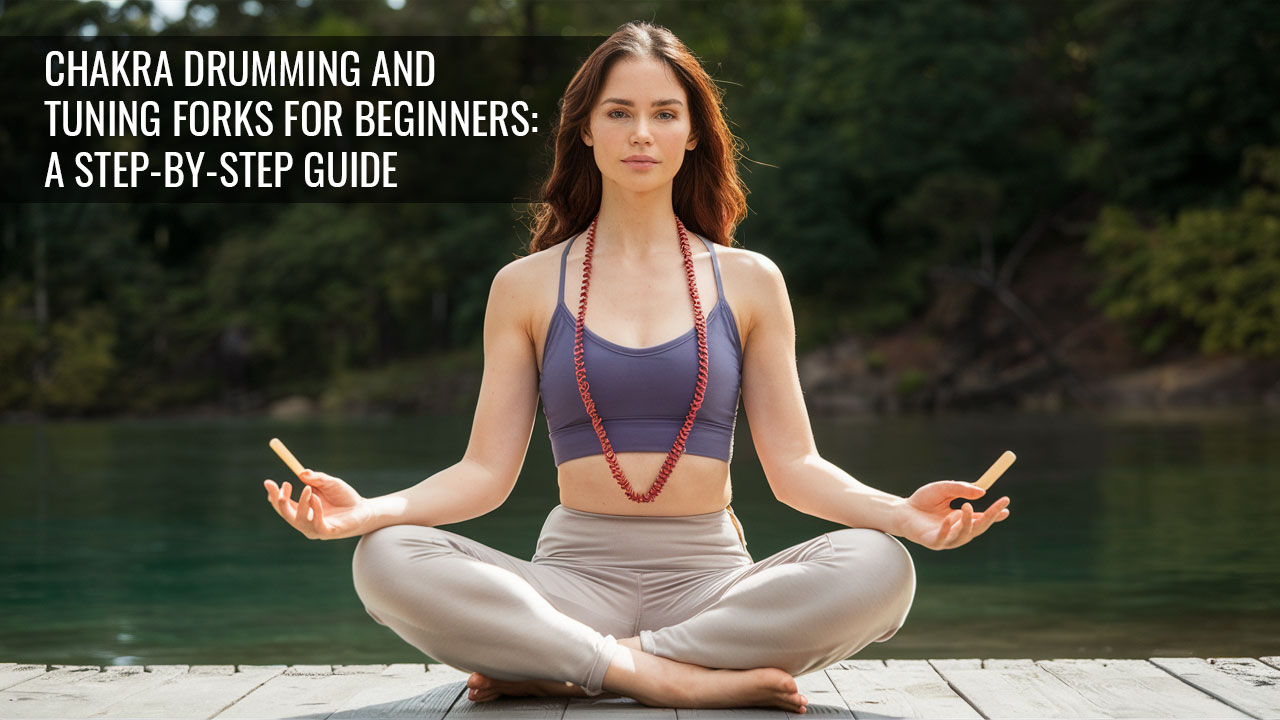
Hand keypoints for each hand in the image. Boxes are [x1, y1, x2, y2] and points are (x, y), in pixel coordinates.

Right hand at [264, 469, 373, 539]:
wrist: (363, 509)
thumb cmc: (345, 497)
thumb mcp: (329, 482)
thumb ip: (316, 478)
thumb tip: (301, 472)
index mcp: (302, 509)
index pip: (282, 504)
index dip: (274, 495)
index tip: (269, 482)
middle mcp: (305, 520)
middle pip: (285, 513)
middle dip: (279, 500)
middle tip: (282, 485)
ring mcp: (314, 529)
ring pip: (298, 519)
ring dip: (301, 502)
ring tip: (308, 489)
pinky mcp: (325, 532)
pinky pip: (315, 522)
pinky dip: (314, 508)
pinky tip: (317, 498)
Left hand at [895, 481, 1010, 550]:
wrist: (901, 510)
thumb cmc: (922, 500)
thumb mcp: (944, 488)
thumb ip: (961, 488)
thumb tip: (982, 491)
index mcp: (962, 518)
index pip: (983, 518)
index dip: (996, 513)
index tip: (1006, 505)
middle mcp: (957, 530)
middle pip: (979, 527)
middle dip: (991, 517)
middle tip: (1000, 505)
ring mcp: (947, 538)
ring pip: (965, 535)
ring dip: (968, 522)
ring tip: (966, 506)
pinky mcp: (934, 542)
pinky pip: (944, 538)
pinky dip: (947, 529)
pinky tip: (949, 517)